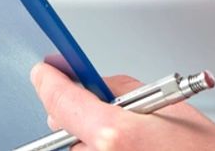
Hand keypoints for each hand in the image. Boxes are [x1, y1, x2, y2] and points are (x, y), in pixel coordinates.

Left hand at [30, 63, 214, 150]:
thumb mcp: (170, 107)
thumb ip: (124, 90)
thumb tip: (96, 85)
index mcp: (114, 135)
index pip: (61, 100)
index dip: (50, 81)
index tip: (44, 73)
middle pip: (65, 130)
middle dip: (81, 118)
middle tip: (112, 117)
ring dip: (95, 143)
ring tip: (137, 144)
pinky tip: (135, 150)